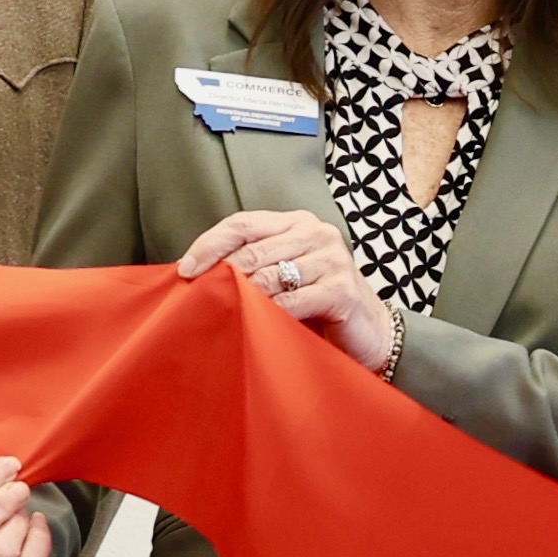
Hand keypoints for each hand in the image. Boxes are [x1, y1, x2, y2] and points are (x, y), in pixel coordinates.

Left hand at [178, 207, 398, 374]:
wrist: (371, 333)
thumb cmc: (320, 306)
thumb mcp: (285, 276)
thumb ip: (254, 265)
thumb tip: (199, 270)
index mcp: (299, 223)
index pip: (243, 223)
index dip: (210, 244)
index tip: (186, 269)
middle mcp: (317, 233)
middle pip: (253, 249)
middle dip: (221, 275)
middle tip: (201, 296)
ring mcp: (332, 259)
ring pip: (268, 276)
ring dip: (242, 297)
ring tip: (225, 312)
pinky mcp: (341, 289)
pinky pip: (290, 301)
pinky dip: (267, 314)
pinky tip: (256, 323)